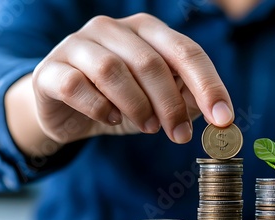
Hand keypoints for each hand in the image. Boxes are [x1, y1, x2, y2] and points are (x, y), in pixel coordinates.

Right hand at [32, 13, 233, 144]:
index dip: (208, 85)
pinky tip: (111, 119)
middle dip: (171, 105)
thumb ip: (186, 100)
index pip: (186, 51)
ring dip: (137, 106)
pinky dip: (99, 108)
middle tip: (180, 136)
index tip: (223, 118)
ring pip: (113, 70)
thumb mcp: (158, 101)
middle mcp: (112, 29)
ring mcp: (78, 45)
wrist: (66, 108)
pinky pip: (76, 86)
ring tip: (148, 127)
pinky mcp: (51, 69)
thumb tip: (216, 114)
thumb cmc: (120, 101)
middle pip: (151, 63)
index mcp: (146, 30)